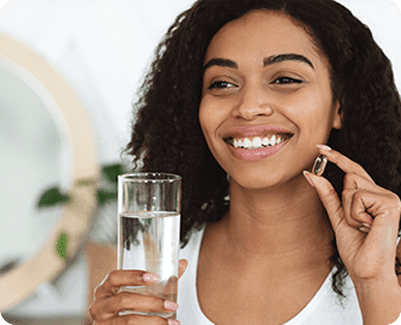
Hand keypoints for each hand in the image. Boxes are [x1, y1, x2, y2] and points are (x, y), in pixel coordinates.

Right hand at [89, 259, 187, 324]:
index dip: (134, 276)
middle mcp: (99, 305)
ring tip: (171, 322)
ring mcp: (101, 323)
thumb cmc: (130, 308)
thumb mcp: (142, 293)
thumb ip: (162, 280)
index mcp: (106, 289)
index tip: (155, 277)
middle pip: (124, 300)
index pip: (115, 276)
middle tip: (172, 305)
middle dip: (151, 303)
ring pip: (127, 321)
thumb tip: (183, 263)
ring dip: (153, 322)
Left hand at [303, 145, 400, 282]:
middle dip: (344, 199)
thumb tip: (311, 174)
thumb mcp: (337, 216)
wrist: (367, 270)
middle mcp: (384, 194)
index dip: (337, 158)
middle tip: (357, 222)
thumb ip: (327, 195)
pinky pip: (357, 197)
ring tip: (362, 227)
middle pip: (350, 176)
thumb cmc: (356, 247)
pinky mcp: (390, 203)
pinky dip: (354, 214)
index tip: (319, 147)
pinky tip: (367, 226)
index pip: (353, 171)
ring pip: (351, 186)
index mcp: (373, 196)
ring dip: (348, 210)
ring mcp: (389, 197)